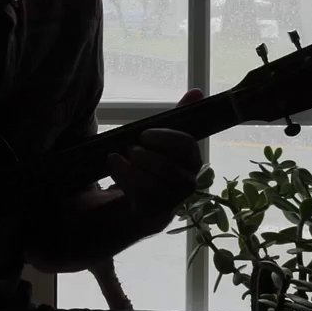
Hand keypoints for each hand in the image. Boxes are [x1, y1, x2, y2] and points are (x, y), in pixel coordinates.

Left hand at [106, 88, 205, 229]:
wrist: (114, 198)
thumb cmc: (140, 164)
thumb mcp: (154, 139)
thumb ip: (175, 118)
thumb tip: (197, 92)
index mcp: (188, 162)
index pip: (188, 148)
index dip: (167, 139)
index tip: (144, 134)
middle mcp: (184, 186)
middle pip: (173, 172)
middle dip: (147, 158)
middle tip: (129, 150)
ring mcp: (170, 205)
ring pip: (158, 187)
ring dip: (134, 169)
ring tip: (117, 158)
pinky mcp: (152, 218)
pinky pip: (144, 200)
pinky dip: (126, 180)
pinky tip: (115, 168)